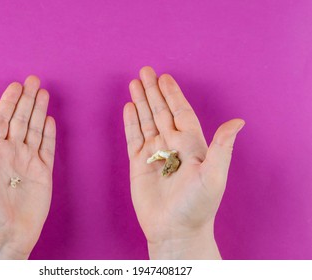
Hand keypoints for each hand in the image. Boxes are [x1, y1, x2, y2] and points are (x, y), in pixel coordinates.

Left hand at [0, 76, 55, 258]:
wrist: (1, 237)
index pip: (1, 119)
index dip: (8, 102)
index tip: (16, 85)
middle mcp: (11, 153)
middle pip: (21, 120)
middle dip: (27, 99)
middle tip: (35, 80)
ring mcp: (28, 162)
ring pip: (35, 130)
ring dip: (39, 111)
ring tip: (44, 93)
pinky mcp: (43, 174)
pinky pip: (47, 148)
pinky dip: (49, 134)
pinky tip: (49, 120)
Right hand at [123, 67, 243, 258]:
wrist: (175, 229)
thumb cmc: (198, 206)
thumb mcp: (214, 176)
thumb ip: (222, 147)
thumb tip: (238, 122)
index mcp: (191, 144)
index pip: (180, 112)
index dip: (173, 95)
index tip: (165, 77)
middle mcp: (172, 145)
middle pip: (160, 112)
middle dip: (152, 91)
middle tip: (144, 71)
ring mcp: (154, 153)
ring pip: (146, 121)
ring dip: (140, 102)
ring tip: (133, 83)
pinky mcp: (138, 164)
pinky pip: (133, 137)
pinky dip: (130, 122)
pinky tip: (128, 108)